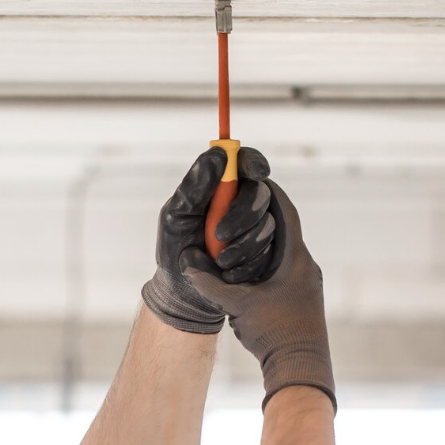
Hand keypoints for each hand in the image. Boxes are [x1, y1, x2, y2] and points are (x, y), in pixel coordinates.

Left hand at [141, 147, 278, 332]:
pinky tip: (229, 273)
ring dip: (243, 245)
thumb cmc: (175, 248)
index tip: (257, 173)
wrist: (183, 291)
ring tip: (219, 260)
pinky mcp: (264, 253)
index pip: (245, 163)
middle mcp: (241, 203)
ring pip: (268, 226)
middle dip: (244, 214)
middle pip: (261, 194)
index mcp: (221, 187)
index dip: (255, 163)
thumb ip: (195, 186)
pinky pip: (269, 253)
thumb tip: (218, 154)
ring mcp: (256, 228)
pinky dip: (248, 264)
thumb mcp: (176, 216)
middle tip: (220, 233)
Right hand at [182, 179, 335, 409]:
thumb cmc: (274, 334)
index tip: (252, 179)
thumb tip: (187, 265)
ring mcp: (306, 283)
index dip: (268, 192)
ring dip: (263, 241)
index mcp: (295, 258)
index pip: (285, 211)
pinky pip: (284, 270)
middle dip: (261, 216)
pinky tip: (249, 271)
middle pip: (284, 229)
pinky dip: (266, 263)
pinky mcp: (303, 299)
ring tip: (240, 236)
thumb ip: (211, 284)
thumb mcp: (237, 305)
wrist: (300, 367)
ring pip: (284, 251)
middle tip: (240, 205)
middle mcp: (305, 266)